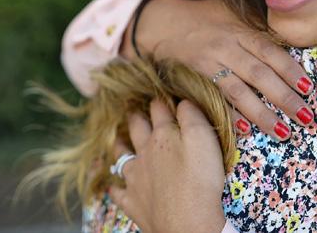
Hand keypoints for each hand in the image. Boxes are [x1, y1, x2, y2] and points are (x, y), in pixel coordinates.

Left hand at [110, 99, 226, 232]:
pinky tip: (113, 186)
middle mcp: (145, 153)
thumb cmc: (200, 179)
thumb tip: (181, 100)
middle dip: (136, 117)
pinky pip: (118, 192)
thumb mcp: (203, 138)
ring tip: (117, 139)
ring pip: (122, 157)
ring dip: (119, 146)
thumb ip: (192, 115)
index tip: (161, 95)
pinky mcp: (133, 202)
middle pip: (137, 129)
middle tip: (133, 110)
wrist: (187, 223)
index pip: (159, 110)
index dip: (161, 100)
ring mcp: (135, 178)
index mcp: (163, 136)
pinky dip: (114, 187)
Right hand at [129, 0, 313, 139]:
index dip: (289, 69)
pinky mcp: (193, 79)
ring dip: (261, 114)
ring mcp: (208, 64)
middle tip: (306, 117)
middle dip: (284, 97)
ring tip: (282, 132)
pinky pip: (213, 100)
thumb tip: (294, 39)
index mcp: (240, 30)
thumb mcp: (233, 12)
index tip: (308, 88)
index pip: (270, 51)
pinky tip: (244, 130)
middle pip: (259, 74)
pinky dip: (228, 116)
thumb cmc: (207, 18)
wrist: (162, 23)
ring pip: (238, 91)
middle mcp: (226, 47)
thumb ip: (259, 27)